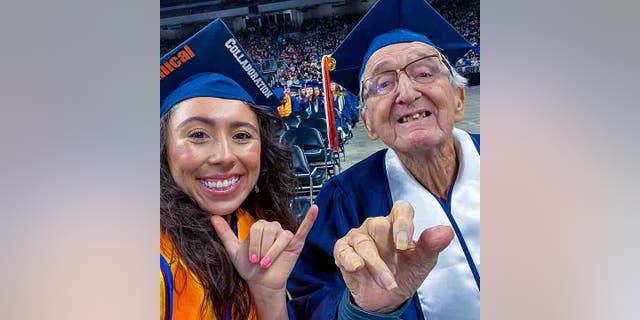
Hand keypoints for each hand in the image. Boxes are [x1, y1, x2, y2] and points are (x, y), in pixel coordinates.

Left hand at [211, 205, 317, 293]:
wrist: (261, 282)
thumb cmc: (248, 267)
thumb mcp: (233, 249)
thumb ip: (224, 232)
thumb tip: (212, 216)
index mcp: (261, 227)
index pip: (258, 227)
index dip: (254, 244)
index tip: (251, 259)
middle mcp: (274, 228)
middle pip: (269, 230)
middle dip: (262, 249)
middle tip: (260, 262)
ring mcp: (286, 235)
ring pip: (281, 236)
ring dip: (273, 251)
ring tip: (268, 263)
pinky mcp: (297, 243)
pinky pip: (304, 228)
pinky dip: (310, 219)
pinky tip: (315, 208)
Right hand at [333, 201, 453, 312]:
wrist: (385, 298)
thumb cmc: (404, 273)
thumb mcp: (422, 263)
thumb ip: (432, 246)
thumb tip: (446, 231)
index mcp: (398, 224)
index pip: (401, 209)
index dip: (403, 222)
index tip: (404, 244)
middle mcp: (376, 226)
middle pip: (379, 226)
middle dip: (388, 251)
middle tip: (397, 270)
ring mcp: (358, 237)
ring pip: (363, 242)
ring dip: (375, 265)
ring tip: (387, 284)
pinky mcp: (343, 250)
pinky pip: (343, 250)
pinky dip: (350, 259)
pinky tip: (358, 268)